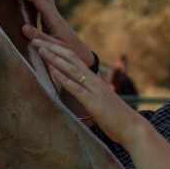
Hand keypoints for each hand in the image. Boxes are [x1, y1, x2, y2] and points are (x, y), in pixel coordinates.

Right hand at [7, 0, 95, 67]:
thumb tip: (23, 27)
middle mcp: (55, 15)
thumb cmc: (69, 55)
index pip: (37, 0)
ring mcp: (55, 17)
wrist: (83, 58)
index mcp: (54, 20)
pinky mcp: (53, 21)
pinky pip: (43, 2)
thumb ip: (39, 38)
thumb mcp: (53, 49)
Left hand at [31, 39, 146, 145]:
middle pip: (71, 59)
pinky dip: (64, 79)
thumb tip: (75, 91)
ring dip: (55, 59)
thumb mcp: (99, 101)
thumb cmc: (116, 118)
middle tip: (35, 40)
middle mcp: (94, 81)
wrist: (133, 128)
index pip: (74, 59)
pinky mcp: (94, 103)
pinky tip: (53, 72)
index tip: (43, 43)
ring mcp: (94, 91)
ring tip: (41, 50)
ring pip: (72, 70)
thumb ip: (88, 94)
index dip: (58, 50)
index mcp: (94, 80)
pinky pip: (77, 89)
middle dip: (52, 49)